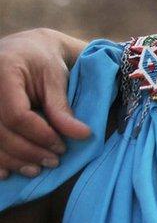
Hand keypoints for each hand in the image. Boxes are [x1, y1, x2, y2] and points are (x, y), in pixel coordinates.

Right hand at [0, 28, 90, 178]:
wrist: (23, 49)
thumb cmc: (43, 60)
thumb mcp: (56, 77)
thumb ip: (62, 107)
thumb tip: (82, 135)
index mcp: (3, 73)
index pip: (17, 115)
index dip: (40, 135)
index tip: (62, 147)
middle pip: (0, 131)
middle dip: (28, 151)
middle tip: (53, 162)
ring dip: (11, 160)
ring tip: (36, 169)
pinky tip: (5, 173)